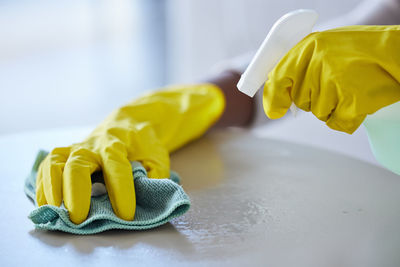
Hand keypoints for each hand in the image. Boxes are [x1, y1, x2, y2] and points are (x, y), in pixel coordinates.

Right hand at [36, 84, 224, 223]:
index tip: (126, 215)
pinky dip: (43, 185)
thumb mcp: (157, 156)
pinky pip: (47, 166)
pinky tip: (46, 204)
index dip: (121, 192)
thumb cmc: (142, 143)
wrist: (127, 123)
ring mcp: (76, 148)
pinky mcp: (65, 153)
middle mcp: (92, 145)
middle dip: (76, 192)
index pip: (117, 167)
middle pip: (77, 165)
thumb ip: (154, 175)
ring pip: (55, 163)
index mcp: (117, 144)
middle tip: (79, 217)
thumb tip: (147, 196)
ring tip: (54, 211)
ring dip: (52, 188)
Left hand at [263, 25, 399, 132]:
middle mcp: (318, 63)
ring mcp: (335, 82)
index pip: (279, 76)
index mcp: (309, 47)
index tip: (276, 110)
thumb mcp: (325, 49)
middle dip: (315, 97)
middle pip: (301, 100)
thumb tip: (276, 100)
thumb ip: (300, 67)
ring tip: (350, 87)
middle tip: (336, 82)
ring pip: (318, 112)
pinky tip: (357, 100)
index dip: (274, 97)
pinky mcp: (351, 101)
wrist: (397, 55)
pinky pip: (335, 122)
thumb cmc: (361, 53)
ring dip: (332, 107)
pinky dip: (345, 118)